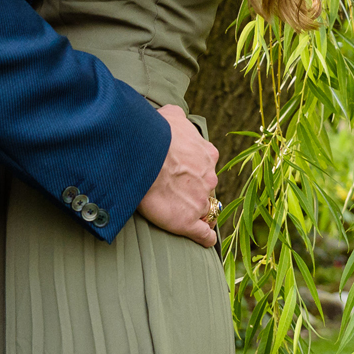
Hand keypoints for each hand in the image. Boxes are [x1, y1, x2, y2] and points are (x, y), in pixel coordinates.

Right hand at [138, 105, 219, 248]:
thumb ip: (178, 117)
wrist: (144, 156)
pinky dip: (205, 238)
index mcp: (207, 154)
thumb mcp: (170, 115)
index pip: (206, 165)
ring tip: (182, 212)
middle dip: (195, 189)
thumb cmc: (155, 133)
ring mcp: (200, 201)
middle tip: (176, 190)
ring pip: (206, 209)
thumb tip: (175, 116)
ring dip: (199, 212)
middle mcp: (209, 178)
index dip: (195, 169)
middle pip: (206, 187)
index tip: (183, 171)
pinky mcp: (188, 222)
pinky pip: (204, 234)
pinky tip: (203, 239)